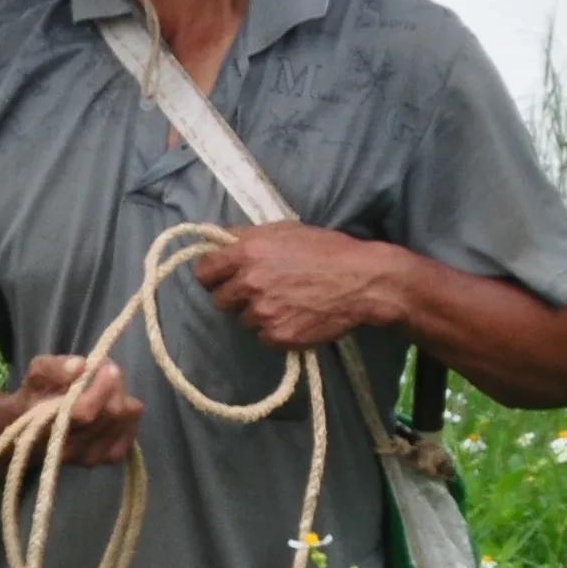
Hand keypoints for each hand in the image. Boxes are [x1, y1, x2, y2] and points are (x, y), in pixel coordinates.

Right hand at [15, 352, 141, 464]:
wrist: (35, 431)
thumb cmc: (36, 397)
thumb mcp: (37, 373)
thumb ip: (54, 368)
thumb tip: (80, 366)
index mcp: (47, 427)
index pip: (85, 412)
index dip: (101, 387)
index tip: (105, 366)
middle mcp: (71, 450)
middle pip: (110, 413)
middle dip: (114, 385)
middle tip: (106, 370)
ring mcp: (92, 457)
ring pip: (124, 418)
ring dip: (121, 395)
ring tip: (107, 388)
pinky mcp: (109, 458)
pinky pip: (133, 428)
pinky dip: (128, 413)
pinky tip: (112, 407)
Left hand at [194, 223, 396, 350]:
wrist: (362, 281)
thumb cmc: (326, 250)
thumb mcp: (284, 230)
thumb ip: (246, 237)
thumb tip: (217, 242)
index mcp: (247, 252)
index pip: (204, 272)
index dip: (212, 276)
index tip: (221, 278)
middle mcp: (249, 283)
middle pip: (219, 300)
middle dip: (234, 296)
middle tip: (259, 291)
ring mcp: (263, 312)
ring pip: (243, 319)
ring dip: (258, 313)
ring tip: (287, 301)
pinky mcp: (278, 337)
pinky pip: (263, 337)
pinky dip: (275, 330)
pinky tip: (296, 316)